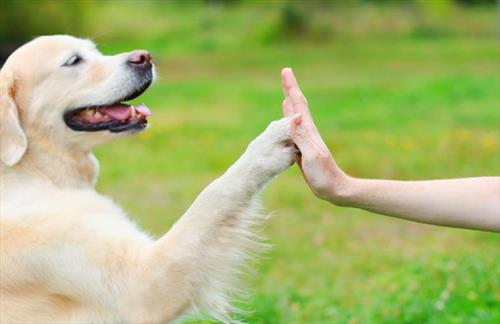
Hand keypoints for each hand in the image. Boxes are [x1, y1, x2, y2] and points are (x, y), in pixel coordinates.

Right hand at [281, 68, 350, 202]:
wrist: (335, 189)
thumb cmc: (324, 175)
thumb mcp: (312, 156)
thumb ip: (302, 137)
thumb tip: (294, 116)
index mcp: (309, 131)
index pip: (298, 105)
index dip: (291, 88)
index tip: (286, 71)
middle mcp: (308, 132)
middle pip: (297, 106)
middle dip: (291, 89)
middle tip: (286, 73)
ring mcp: (306, 140)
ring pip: (295, 116)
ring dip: (290, 103)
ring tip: (286, 93)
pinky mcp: (303, 149)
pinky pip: (294, 130)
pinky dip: (289, 121)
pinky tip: (288, 120)